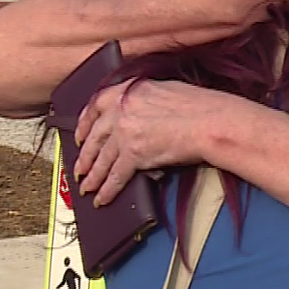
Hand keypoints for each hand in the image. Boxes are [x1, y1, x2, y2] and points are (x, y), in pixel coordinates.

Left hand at [73, 79, 232, 206]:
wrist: (209, 121)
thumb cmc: (198, 105)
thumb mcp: (162, 89)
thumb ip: (141, 98)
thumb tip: (136, 112)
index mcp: (127, 90)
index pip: (95, 105)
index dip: (84, 123)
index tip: (80, 134)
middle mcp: (121, 109)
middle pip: (94, 136)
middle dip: (85, 155)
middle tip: (80, 167)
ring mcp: (124, 132)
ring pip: (102, 159)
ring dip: (92, 177)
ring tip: (86, 187)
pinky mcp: (133, 154)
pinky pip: (115, 176)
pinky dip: (107, 190)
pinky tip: (102, 198)